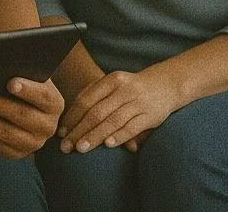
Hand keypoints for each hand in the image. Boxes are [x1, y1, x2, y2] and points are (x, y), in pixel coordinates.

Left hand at [0, 77, 64, 158]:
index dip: (27, 90)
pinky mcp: (18, 153)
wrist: (24, 106)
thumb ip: (20, 71)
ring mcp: (34, 143)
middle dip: (1, 106)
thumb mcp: (28, 77)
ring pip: (10, 135)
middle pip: (24, 116)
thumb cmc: (23, 85)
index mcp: (54, 104)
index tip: (10, 83)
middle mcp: (48, 126)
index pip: (43, 96)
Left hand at [57, 69, 176, 153]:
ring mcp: (138, 102)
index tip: (62, 132)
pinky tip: (107, 145)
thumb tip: (71, 121)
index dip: (72, 117)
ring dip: (95, 136)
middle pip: (96, 112)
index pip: (86, 100)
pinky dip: (119, 136)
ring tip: (81, 148)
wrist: (166, 84)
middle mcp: (124, 90)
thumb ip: (94, 97)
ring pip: (112, 121)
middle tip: (66, 146)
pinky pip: (132, 127)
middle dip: (79, 130)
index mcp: (111, 80)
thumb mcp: (114, 85)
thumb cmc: (131, 88)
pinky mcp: (150, 115)